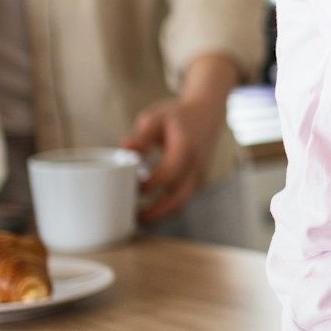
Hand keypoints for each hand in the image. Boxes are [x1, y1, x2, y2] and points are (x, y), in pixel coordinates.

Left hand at [121, 94, 224, 222]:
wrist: (207, 113)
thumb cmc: (178, 115)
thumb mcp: (156, 118)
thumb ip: (141, 136)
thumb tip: (123, 150)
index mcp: (187, 149)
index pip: (168, 175)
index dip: (147, 186)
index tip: (126, 187)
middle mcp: (196, 166)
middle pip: (179, 199)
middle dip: (155, 213)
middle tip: (130, 218)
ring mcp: (199, 176)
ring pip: (181, 204)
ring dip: (159, 214)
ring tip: (135, 218)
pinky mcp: (196, 181)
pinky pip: (181, 199)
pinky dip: (165, 207)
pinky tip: (146, 208)